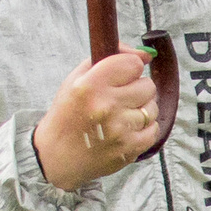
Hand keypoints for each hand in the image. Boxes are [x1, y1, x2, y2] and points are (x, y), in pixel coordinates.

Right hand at [32, 49, 163, 188]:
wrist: (57, 156)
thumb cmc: (68, 114)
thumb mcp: (76, 79)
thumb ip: (109, 58)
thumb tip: (146, 54)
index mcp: (91, 85)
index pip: (133, 64)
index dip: (130, 68)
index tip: (122, 76)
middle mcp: (106, 106)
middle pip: (148, 85)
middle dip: (136, 89)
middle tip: (120, 98)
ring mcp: (120, 130)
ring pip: (152, 107)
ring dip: (140, 109)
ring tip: (120, 116)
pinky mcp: (130, 148)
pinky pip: (154, 128)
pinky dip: (143, 128)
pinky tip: (125, 129)